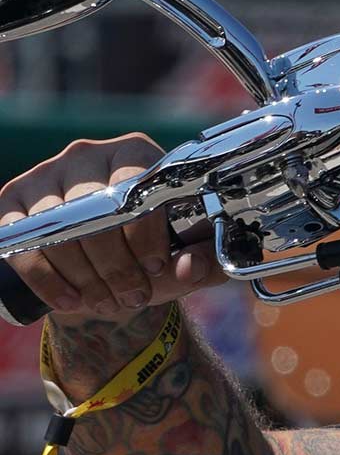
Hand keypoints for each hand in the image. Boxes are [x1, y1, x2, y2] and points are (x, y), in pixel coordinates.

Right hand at [0, 133, 222, 321]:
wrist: (107, 269)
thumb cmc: (151, 254)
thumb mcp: (190, 256)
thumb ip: (206, 260)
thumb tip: (188, 266)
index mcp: (134, 154)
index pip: (135, 187)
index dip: (145, 233)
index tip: (155, 267)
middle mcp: (86, 155)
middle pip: (93, 211)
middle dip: (116, 264)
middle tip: (132, 295)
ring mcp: (44, 175)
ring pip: (56, 229)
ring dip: (83, 276)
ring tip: (106, 301)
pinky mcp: (11, 202)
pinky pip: (18, 242)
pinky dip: (45, 278)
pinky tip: (70, 300)